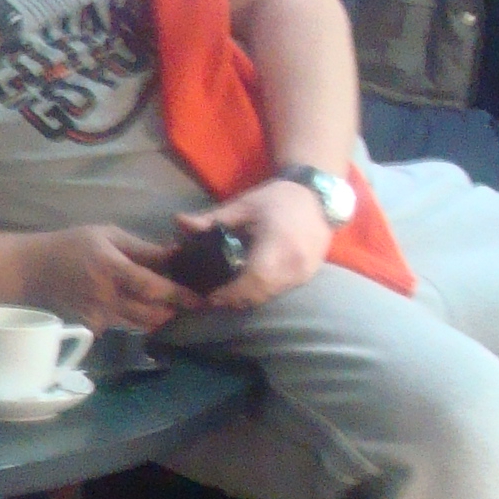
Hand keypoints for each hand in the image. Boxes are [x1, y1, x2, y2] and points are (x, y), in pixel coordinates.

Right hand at [15, 224, 193, 331]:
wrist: (32, 270)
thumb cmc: (72, 245)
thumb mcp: (107, 234)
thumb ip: (142, 248)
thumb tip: (176, 255)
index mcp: (111, 269)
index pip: (152, 287)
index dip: (180, 295)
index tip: (202, 299)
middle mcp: (106, 297)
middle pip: (151, 313)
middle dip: (175, 312)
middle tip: (194, 306)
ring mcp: (98, 316)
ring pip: (141, 324)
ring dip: (161, 319)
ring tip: (177, 311)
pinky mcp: (92, 327)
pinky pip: (124, 328)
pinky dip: (139, 322)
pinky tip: (147, 314)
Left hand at [175, 179, 333, 311]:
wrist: (319, 198)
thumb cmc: (278, 199)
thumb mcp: (243, 205)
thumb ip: (211, 218)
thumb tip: (178, 222)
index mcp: (278, 244)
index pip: (253, 279)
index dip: (230, 293)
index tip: (210, 296)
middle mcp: (295, 264)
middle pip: (260, 294)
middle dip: (235, 300)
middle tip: (212, 298)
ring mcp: (304, 273)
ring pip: (270, 297)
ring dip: (248, 299)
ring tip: (226, 295)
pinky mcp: (308, 277)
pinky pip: (280, 292)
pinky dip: (262, 293)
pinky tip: (246, 287)